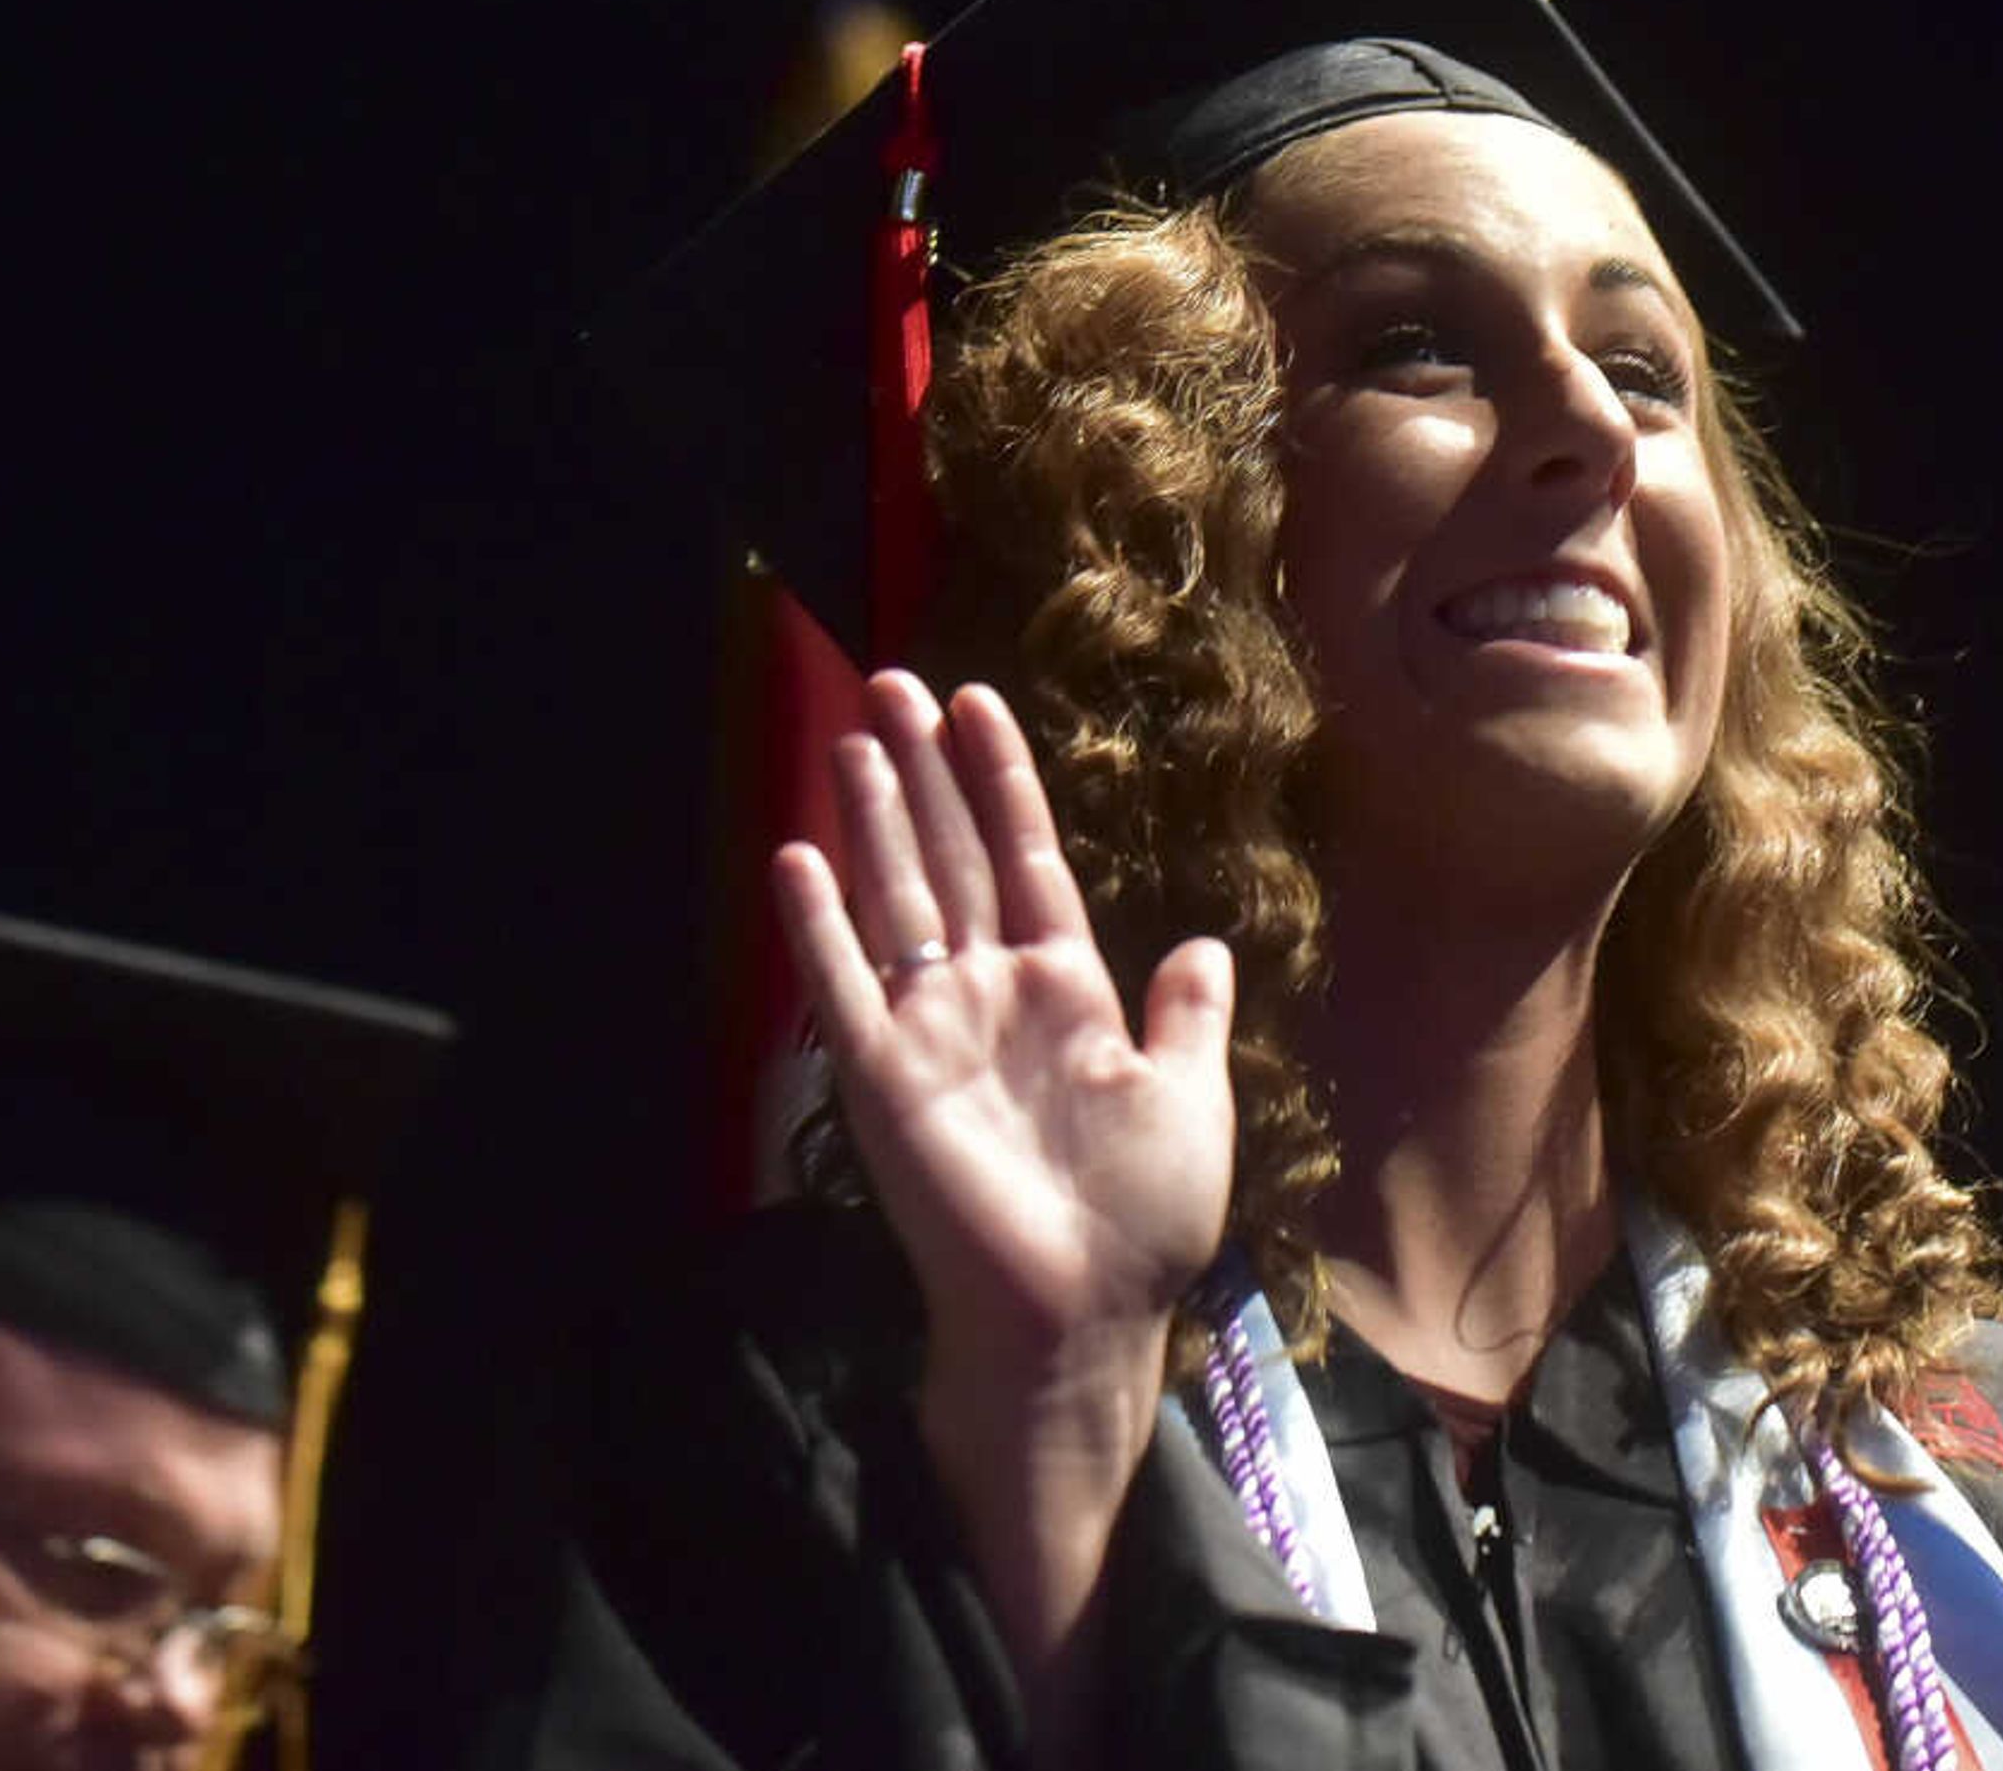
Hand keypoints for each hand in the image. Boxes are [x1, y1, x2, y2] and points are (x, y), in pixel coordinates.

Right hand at [770, 671, 1235, 1377]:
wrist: (1080, 1318)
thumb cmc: (1142, 1222)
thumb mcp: (1192, 1102)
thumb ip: (1189, 1018)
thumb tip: (1205, 945)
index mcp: (1067, 991)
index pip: (1026, 858)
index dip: (1001, 780)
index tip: (978, 703)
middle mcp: (991, 995)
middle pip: (952, 859)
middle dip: (924, 772)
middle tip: (892, 683)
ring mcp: (933, 1032)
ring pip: (898, 900)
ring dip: (874, 820)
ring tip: (852, 737)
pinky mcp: (885, 1082)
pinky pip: (845, 990)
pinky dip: (820, 927)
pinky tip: (798, 857)